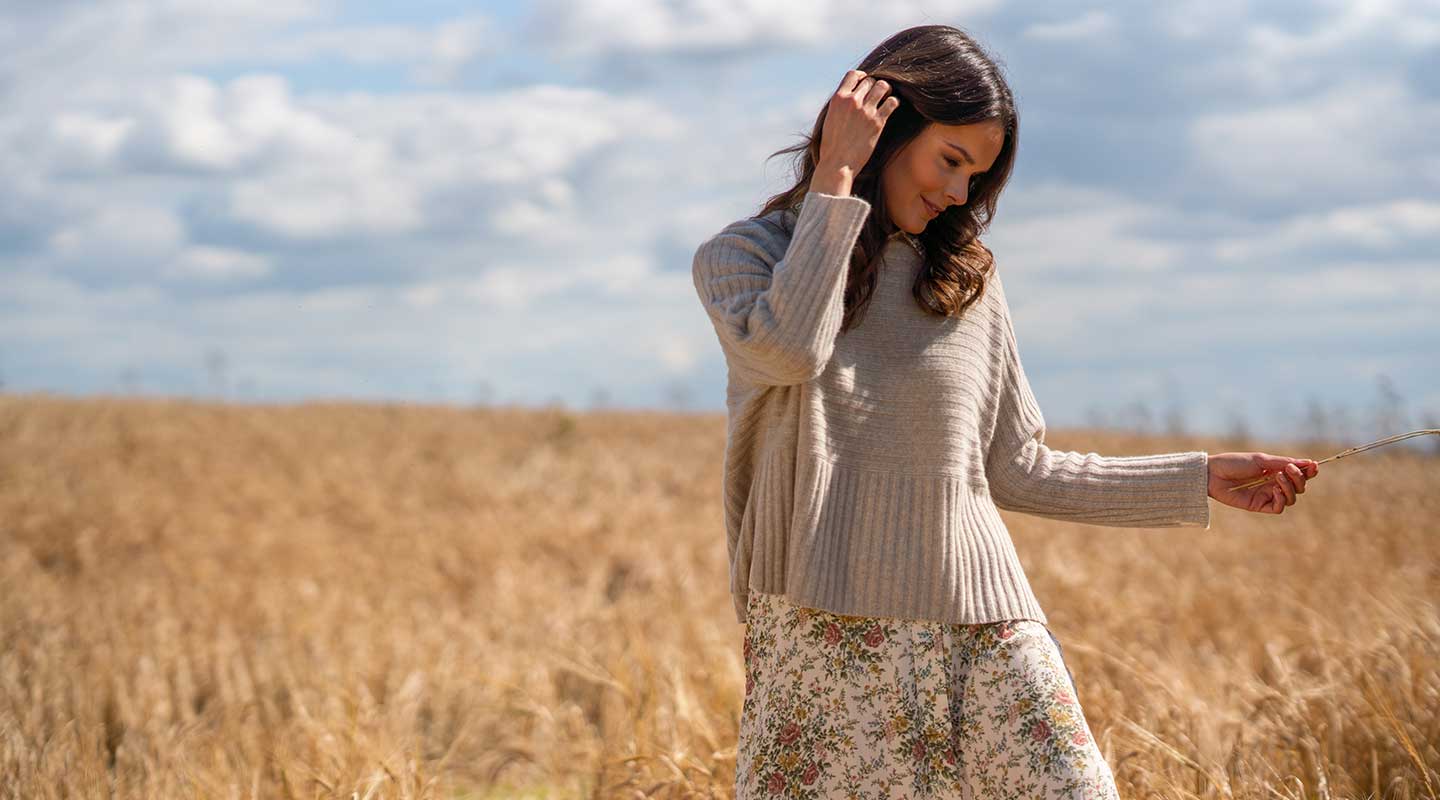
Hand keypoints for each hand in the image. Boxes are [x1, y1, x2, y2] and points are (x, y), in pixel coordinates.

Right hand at [812, 69, 900, 189]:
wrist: (837, 164)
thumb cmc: (831, 146)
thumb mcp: (829, 119)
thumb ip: (839, 106)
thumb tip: (848, 97)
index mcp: (838, 99)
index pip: (853, 74)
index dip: (862, 76)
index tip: (865, 82)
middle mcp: (852, 101)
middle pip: (870, 80)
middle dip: (875, 86)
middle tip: (878, 96)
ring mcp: (865, 111)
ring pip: (883, 86)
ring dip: (887, 91)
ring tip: (886, 99)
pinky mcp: (877, 122)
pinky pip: (892, 102)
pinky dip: (894, 103)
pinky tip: (891, 109)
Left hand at [1207, 452, 1318, 513]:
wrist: (1212, 473)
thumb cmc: (1234, 463)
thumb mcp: (1261, 460)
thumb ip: (1283, 463)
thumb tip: (1309, 463)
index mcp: (1275, 470)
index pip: (1298, 474)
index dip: (1309, 472)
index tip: (1314, 466)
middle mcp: (1273, 484)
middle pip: (1298, 487)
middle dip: (1299, 479)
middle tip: (1289, 470)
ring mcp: (1266, 495)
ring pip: (1291, 498)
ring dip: (1290, 488)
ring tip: (1278, 478)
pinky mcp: (1258, 505)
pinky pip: (1278, 508)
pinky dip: (1281, 499)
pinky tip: (1274, 490)